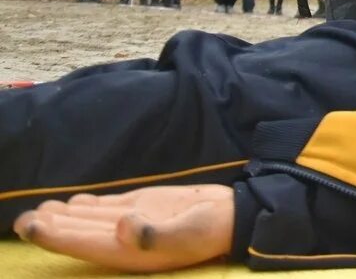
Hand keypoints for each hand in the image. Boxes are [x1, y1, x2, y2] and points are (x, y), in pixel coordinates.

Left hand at [13, 184, 233, 271]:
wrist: (234, 216)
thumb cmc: (212, 228)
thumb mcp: (188, 231)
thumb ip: (156, 233)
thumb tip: (123, 226)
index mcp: (130, 250)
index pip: (83, 243)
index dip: (55, 237)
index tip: (31, 226)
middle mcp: (125, 239)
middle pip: (80, 233)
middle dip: (50, 227)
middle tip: (22, 220)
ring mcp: (133, 222)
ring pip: (90, 220)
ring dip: (63, 217)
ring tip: (36, 212)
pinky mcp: (143, 207)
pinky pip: (108, 209)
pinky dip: (87, 207)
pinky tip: (72, 204)